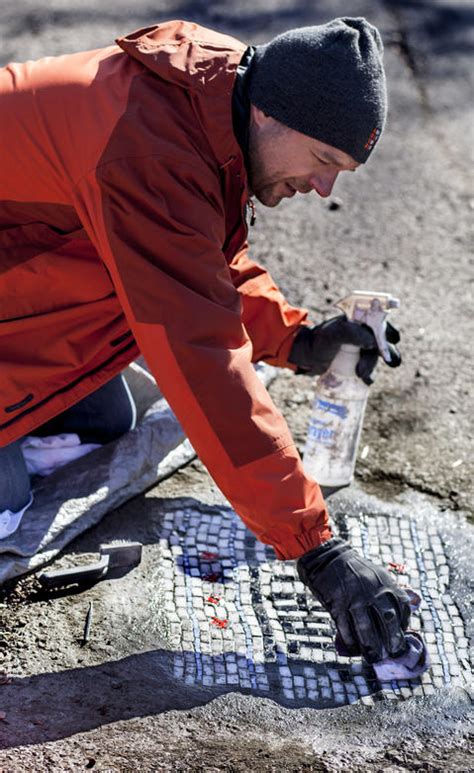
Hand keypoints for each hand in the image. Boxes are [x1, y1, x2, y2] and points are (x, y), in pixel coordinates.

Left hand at [288, 316, 400, 384]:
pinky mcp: (357, 359)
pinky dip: (370, 373)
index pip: (381, 320)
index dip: (388, 330)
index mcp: (359, 318)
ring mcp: (361, 345)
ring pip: (377, 355)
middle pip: (384, 339)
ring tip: (363, 374)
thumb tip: (373, 341)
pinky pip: (370, 366)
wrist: (305, 358)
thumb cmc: (318, 342)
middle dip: (387, 351)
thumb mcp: (334, 335)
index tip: (389, 341)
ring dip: (374, 365)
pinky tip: (366, 380)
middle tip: (388, 360)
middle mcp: (363, 330)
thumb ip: (353, 333)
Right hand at [297, 537, 410, 662]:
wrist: (327, 559)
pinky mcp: (337, 605)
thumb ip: (390, 592)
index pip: (403, 609)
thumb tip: (406, 614)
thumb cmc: (354, 571)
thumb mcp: (377, 575)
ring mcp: (354, 599)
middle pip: (388, 622)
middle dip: (393, 642)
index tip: (401, 636)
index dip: (404, 626)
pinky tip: (353, 648)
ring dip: (371, 648)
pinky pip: (346, 629)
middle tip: (392, 653)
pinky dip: (350, 642)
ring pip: (367, 630)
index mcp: (386, 583)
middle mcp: (373, 591)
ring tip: (373, 657)